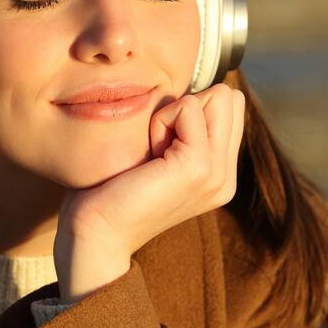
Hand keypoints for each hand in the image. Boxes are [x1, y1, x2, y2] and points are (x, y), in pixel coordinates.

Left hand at [54, 83, 245, 302]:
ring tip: (153, 152)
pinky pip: (189, 107)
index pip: (230, 108)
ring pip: (217, 97)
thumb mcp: (162, 158)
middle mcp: (226, 177)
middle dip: (187, 108)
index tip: (161, 147)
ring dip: (174, 114)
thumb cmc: (113, 191)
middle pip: (229, 98)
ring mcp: (217, 173)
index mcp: (221, 175)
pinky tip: (148, 156)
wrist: (97, 232)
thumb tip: (194, 94)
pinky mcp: (199, 165)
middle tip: (157, 147)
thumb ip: (186, 133)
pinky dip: (161, 121)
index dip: (190, 111)